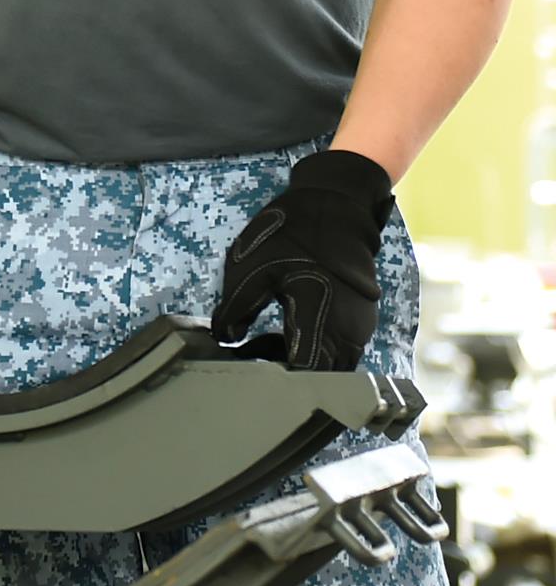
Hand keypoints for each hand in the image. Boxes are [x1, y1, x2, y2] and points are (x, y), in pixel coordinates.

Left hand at [211, 149, 393, 369]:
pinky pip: (340, 351)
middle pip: (321, 377)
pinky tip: (287, 328)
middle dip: (287, 373)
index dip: (278, 377)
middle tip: (254, 354)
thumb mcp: (250, 269)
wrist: (335, 207)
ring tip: (265, 341)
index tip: (252, 367)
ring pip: (332, 367)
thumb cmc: (293, 234)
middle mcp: (347, 331)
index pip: (306, 373)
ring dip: (301, 361)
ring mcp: (359, 328)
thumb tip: (224, 338)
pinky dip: (315, 349)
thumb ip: (234, 310)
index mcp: (320, 319)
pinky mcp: (361, 321)